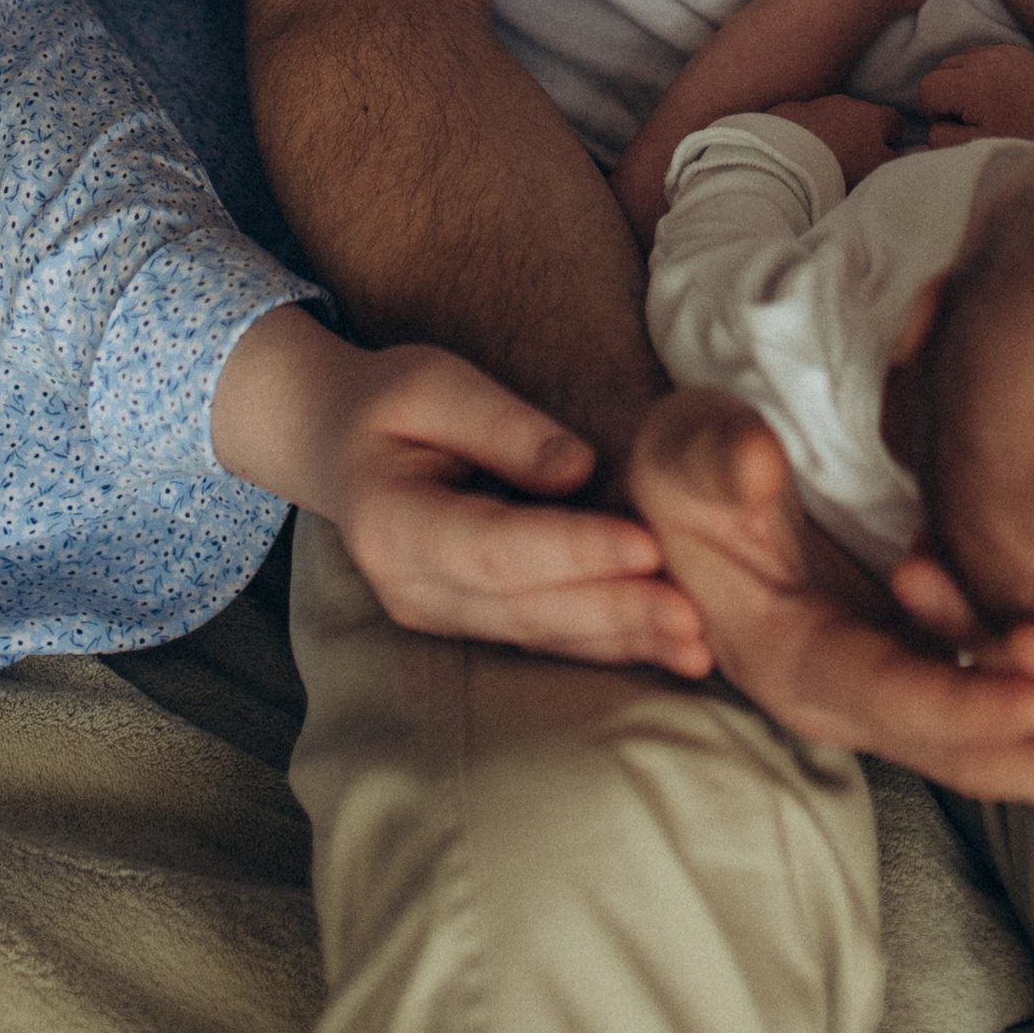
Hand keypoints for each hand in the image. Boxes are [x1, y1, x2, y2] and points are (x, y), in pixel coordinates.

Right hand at [215, 309, 710, 674]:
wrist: (336, 443)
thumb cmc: (388, 402)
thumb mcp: (434, 383)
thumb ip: (504, 426)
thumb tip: (579, 468)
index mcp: (392, 524)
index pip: (496, 548)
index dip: (574, 550)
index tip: (648, 545)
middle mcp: (412, 588)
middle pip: (526, 608)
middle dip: (615, 613)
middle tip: (694, 617)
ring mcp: (439, 614)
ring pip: (541, 636)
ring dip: (623, 642)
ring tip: (698, 646)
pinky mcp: (470, 621)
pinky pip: (544, 639)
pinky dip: (608, 644)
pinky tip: (669, 649)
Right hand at [628, 390, 1033, 809]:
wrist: (688, 491)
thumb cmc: (689, 468)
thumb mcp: (685, 450)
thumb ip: (716, 459)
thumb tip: (760, 466)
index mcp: (796, 657)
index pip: (896, 696)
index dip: (972, 701)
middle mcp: (850, 693)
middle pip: (967, 750)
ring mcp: (889, 683)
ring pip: (997, 739)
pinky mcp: (919, 660)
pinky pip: (1003, 702)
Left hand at [769, 94, 904, 186]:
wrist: (790, 159)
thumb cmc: (844, 168)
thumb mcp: (879, 171)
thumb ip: (893, 160)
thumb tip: (897, 153)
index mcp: (873, 116)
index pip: (894, 121)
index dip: (893, 139)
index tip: (884, 155)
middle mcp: (845, 102)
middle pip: (860, 115)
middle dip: (859, 133)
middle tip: (852, 159)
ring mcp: (814, 103)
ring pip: (829, 115)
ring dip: (829, 130)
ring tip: (822, 156)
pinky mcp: (786, 110)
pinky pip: (801, 120)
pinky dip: (802, 131)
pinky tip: (796, 150)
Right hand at [918, 48, 1033, 148]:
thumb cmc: (1021, 143)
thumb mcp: (973, 147)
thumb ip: (942, 135)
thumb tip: (937, 121)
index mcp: (972, 83)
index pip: (928, 87)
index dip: (936, 111)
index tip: (960, 126)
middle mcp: (986, 59)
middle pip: (943, 68)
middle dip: (949, 92)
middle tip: (973, 117)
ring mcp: (1004, 51)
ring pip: (963, 58)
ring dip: (966, 79)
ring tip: (988, 105)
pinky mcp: (1020, 52)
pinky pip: (987, 54)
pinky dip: (986, 71)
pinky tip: (1001, 93)